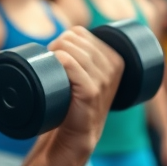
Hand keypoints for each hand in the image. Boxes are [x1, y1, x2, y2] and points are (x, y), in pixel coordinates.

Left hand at [48, 26, 124, 152]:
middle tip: (51, 64)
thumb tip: (64, 35)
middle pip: (73, 38)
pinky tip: (55, 70)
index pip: (80, 32)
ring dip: (54, 54)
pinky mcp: (91, 92)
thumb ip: (84, 53)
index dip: (63, 40)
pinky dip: (58, 62)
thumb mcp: (88, 73)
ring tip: (51, 69)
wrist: (77, 133)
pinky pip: (70, 65)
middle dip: (56, 46)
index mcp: (115, 57)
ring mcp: (104, 79)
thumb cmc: (76, 99)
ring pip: (70, 49)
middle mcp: (113, 66)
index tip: (57, 56)